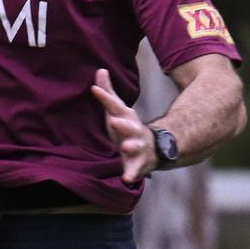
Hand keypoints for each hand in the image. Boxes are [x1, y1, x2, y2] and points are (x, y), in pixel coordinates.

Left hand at [92, 68, 155, 183]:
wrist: (155, 148)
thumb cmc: (127, 126)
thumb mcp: (117, 109)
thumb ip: (108, 92)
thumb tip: (100, 70)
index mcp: (126, 117)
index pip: (114, 105)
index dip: (105, 97)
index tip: (94, 88)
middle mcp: (134, 130)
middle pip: (129, 126)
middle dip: (122, 124)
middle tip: (113, 121)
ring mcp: (139, 147)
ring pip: (136, 147)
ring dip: (131, 147)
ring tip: (125, 148)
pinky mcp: (139, 164)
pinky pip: (136, 170)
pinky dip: (132, 174)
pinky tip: (126, 179)